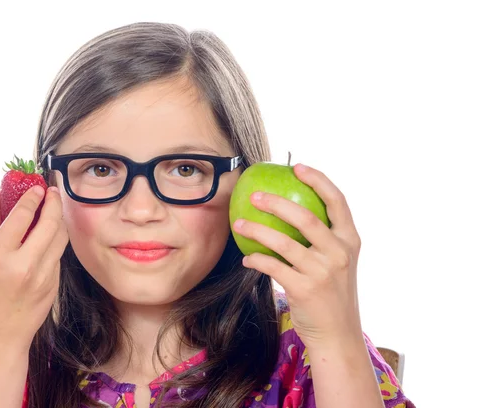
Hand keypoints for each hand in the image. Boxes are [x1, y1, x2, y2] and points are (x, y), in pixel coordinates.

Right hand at [0, 185, 68, 350]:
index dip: (32, 196)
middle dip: (54, 202)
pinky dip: (56, 240)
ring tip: (52, 209)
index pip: (22, 215)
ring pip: (61, 237)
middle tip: (52, 191)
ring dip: (59, 219)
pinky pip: (59, 254)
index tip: (36, 187)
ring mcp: (44, 276)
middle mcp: (24, 264)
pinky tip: (48, 235)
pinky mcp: (55, 284)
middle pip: (50, 222)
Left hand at [232, 164, 362, 347]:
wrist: (338, 334)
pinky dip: (256, 259)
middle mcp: (340, 253)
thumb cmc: (332, 293)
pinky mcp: (304, 289)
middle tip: (255, 195)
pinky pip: (272, 266)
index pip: (337, 201)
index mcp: (351, 241)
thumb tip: (290, 211)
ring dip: (256, 229)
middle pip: (306, 217)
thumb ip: (324, 239)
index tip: (297, 167)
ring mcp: (323, 272)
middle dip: (277, 202)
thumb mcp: (339, 262)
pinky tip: (246, 256)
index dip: (318, 180)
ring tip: (239, 222)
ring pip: (283, 242)